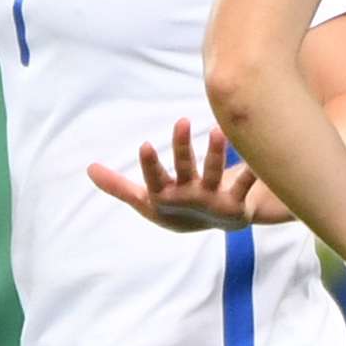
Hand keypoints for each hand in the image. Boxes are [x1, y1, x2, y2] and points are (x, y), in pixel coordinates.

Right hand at [88, 118, 287, 231]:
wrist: (216, 225)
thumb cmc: (178, 208)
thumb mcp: (146, 200)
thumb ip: (119, 186)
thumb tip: (89, 169)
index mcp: (166, 195)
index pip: (155, 178)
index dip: (150, 165)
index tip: (146, 145)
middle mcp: (189, 197)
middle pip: (185, 169)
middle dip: (182, 148)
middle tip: (182, 120)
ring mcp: (213, 200)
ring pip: (215, 173)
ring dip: (217, 153)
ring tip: (219, 131)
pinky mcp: (236, 201)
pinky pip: (246, 185)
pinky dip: (251, 174)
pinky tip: (256, 159)